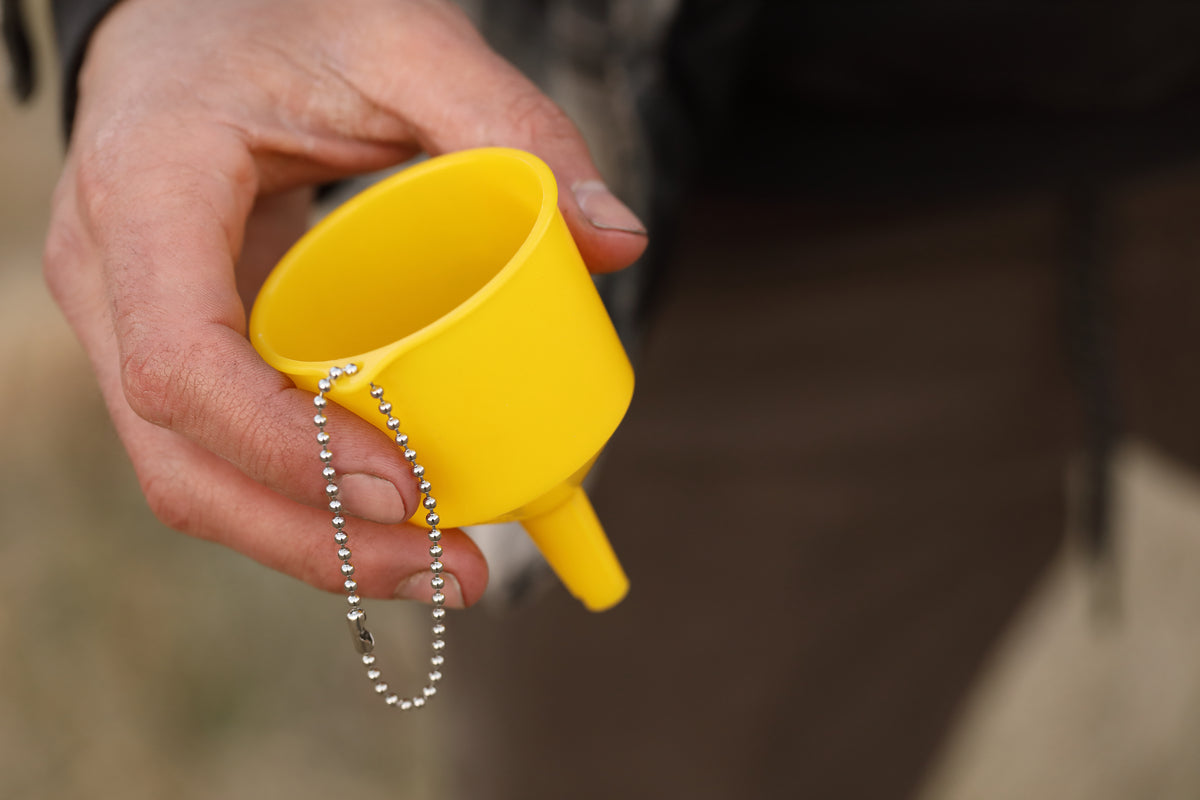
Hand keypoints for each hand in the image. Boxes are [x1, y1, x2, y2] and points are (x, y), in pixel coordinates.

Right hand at [43, 0, 647, 606]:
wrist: (198, 14)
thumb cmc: (289, 15)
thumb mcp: (404, 40)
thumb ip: (513, 123)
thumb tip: (620, 239)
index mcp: (148, 187)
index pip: (184, 360)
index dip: (288, 447)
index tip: (410, 487)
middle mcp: (110, 273)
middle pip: (185, 460)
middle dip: (319, 539)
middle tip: (455, 567)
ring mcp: (127, 319)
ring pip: (195, 474)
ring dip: (315, 543)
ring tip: (442, 563)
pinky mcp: (173, 340)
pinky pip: (220, 447)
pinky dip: (301, 499)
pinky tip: (387, 519)